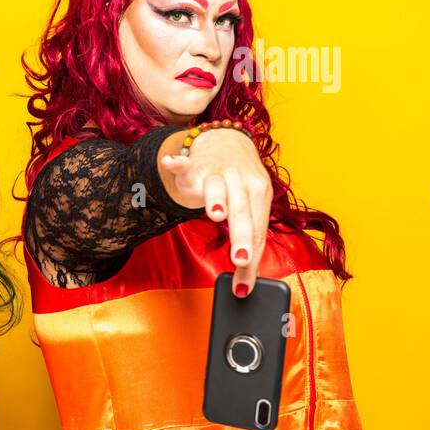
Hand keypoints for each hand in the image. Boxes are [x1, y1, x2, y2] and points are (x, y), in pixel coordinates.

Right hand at [159, 128, 271, 297]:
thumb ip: (248, 236)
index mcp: (259, 193)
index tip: (243, 287)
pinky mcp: (193, 166)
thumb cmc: (240, 183)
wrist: (227, 143)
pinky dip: (177, 163)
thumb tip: (247, 279)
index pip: (258, 231)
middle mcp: (240, 181)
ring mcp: (216, 172)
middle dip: (242, 237)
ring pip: (217, 188)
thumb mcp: (251, 205)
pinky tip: (170, 163)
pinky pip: (184, 164)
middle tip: (241, 260)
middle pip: (241, 212)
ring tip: (215, 214)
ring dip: (217, 200)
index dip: (252, 261)